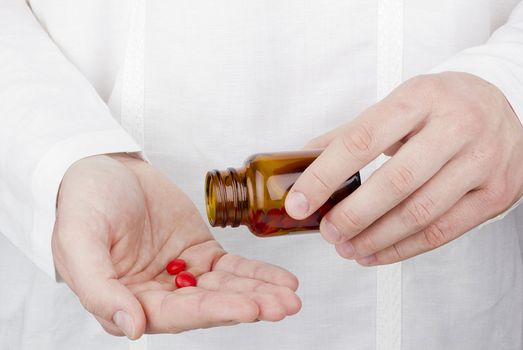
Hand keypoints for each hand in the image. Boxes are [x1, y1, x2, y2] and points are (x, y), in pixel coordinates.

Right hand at [52, 153, 300, 339]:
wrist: (102, 167)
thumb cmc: (83, 203)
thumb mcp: (78, 242)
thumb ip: (100, 289)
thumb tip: (132, 328)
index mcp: (126, 301)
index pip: (175, 314)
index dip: (213, 311)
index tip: (249, 309)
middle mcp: (158, 295)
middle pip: (209, 305)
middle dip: (248, 306)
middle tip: (283, 305)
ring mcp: (182, 274)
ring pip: (226, 288)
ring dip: (259, 293)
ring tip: (291, 295)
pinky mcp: (200, 252)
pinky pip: (232, 267)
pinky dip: (257, 273)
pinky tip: (282, 280)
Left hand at [285, 72, 522, 264]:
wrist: (505, 105)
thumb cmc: (442, 106)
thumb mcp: (398, 104)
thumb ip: (352, 133)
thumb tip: (304, 162)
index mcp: (419, 98)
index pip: (361, 140)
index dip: (324, 176)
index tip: (299, 202)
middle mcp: (455, 127)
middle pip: (394, 182)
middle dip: (352, 215)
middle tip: (328, 232)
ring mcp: (481, 161)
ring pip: (420, 212)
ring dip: (376, 238)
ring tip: (348, 247)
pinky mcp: (495, 193)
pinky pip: (444, 231)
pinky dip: (404, 248)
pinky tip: (377, 252)